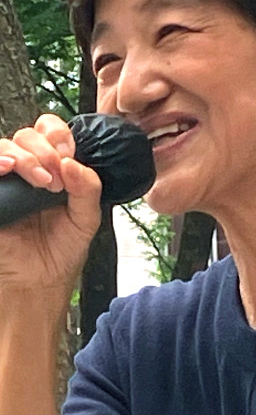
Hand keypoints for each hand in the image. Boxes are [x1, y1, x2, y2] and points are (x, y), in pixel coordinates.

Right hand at [0, 114, 101, 289]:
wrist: (38, 284)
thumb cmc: (60, 251)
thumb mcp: (87, 218)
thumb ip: (89, 188)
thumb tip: (74, 164)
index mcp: (54, 168)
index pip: (51, 130)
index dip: (60, 135)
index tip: (69, 155)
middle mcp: (27, 170)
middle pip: (27, 134)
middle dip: (45, 150)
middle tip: (56, 178)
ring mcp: (6, 182)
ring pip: (5, 146)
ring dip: (25, 157)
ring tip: (40, 180)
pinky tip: (7, 169)